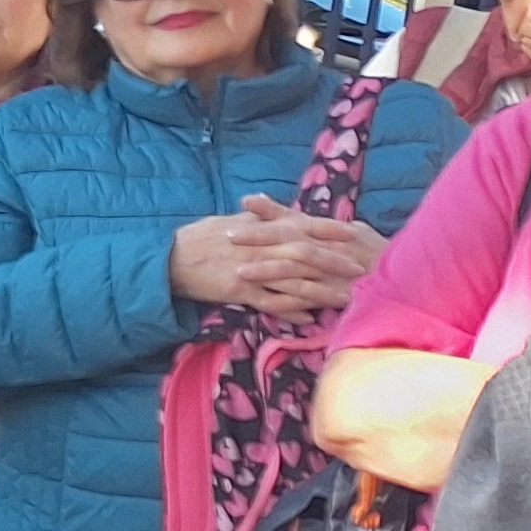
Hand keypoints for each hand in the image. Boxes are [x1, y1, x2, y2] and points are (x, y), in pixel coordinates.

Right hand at [173, 200, 374, 314]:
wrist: (169, 259)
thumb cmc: (199, 238)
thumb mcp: (231, 221)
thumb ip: (257, 218)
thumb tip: (275, 211)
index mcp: (261, 228)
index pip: (303, 225)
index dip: (330, 229)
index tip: (354, 232)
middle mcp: (262, 248)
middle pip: (307, 254)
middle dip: (335, 261)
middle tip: (360, 268)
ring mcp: (253, 271)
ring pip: (295, 281)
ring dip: (322, 290)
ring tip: (346, 297)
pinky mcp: (242, 292)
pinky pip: (272, 303)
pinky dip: (293, 311)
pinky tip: (310, 318)